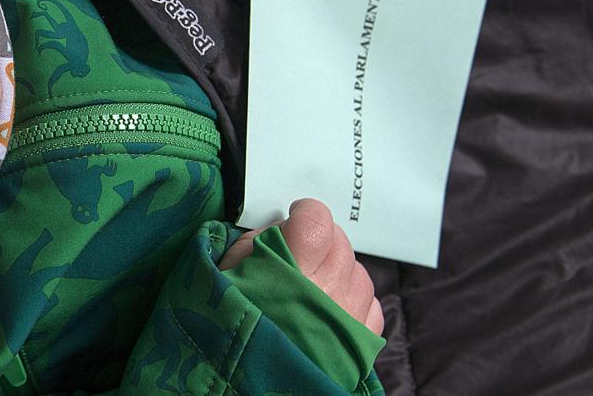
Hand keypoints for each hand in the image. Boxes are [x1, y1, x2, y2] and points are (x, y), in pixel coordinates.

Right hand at [219, 198, 383, 334]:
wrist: (249, 387)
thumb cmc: (230, 330)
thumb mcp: (222, 275)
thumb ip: (254, 244)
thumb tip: (280, 229)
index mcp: (292, 266)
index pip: (316, 218)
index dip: (305, 213)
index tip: (296, 218)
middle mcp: (328, 286)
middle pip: (339, 242)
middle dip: (320, 241)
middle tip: (297, 255)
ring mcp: (349, 314)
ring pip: (358, 271)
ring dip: (338, 271)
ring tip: (311, 287)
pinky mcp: (362, 339)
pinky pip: (370, 304)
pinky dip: (353, 301)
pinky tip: (329, 308)